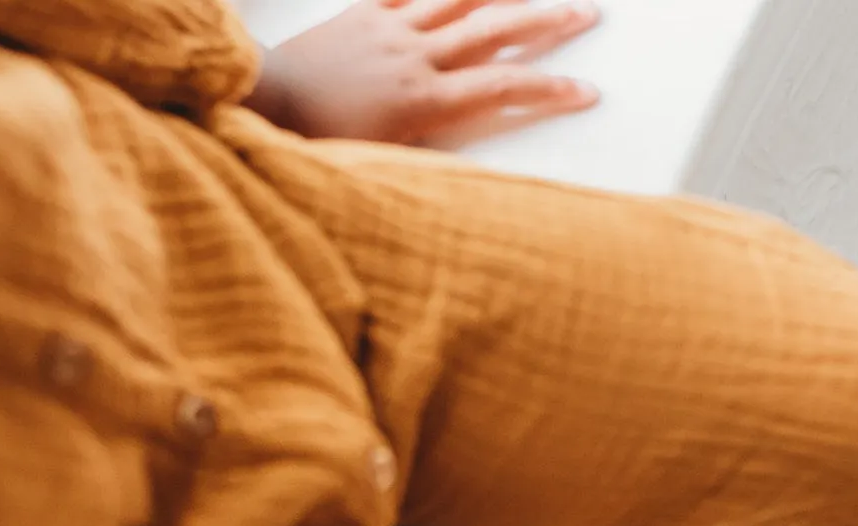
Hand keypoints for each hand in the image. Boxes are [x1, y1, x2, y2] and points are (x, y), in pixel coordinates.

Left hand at [248, 0, 600, 145]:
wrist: (267, 103)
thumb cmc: (325, 144)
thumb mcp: (388, 165)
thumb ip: (436, 160)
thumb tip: (482, 177)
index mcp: (426, 100)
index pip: (503, 88)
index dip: (550, 88)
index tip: (590, 91)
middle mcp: (416, 57)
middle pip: (494, 30)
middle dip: (546, 21)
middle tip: (589, 13)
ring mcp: (391, 28)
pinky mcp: (366, 13)